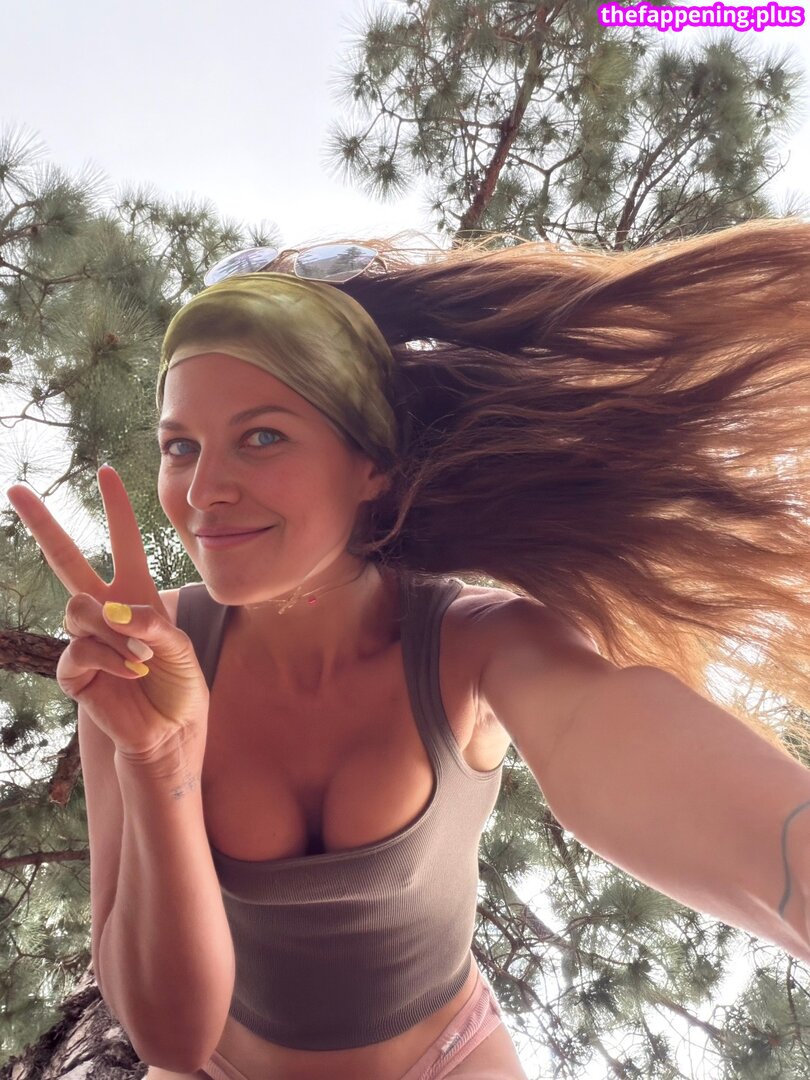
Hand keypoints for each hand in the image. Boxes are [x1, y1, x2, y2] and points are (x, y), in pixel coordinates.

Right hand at [6, 466, 209, 762]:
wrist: (171, 731)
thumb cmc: (180, 686)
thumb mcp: (180, 648)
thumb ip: (152, 624)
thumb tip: (110, 611)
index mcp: (136, 595)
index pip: (124, 543)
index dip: (117, 508)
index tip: (106, 470)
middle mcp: (105, 611)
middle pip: (65, 559)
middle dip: (42, 523)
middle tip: (17, 489)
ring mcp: (84, 638)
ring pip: (79, 608)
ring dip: (114, 629)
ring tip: (141, 654)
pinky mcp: (73, 671)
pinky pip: (81, 648)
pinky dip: (111, 657)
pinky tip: (132, 670)